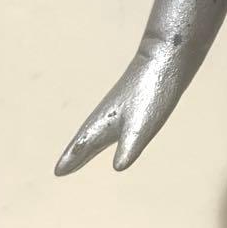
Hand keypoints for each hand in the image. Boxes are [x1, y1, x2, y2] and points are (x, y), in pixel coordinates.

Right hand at [55, 39, 186, 174]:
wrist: (169, 54)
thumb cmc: (153, 91)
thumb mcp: (141, 125)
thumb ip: (128, 147)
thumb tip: (118, 167)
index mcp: (104, 122)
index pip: (81, 145)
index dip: (71, 159)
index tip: (56, 173)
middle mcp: (109, 112)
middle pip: (87, 137)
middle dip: (75, 154)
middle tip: (60, 170)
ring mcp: (123, 103)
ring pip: (101, 126)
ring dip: (89, 143)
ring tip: (83, 154)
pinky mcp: (137, 97)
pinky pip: (117, 119)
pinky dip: (110, 130)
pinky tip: (118, 128)